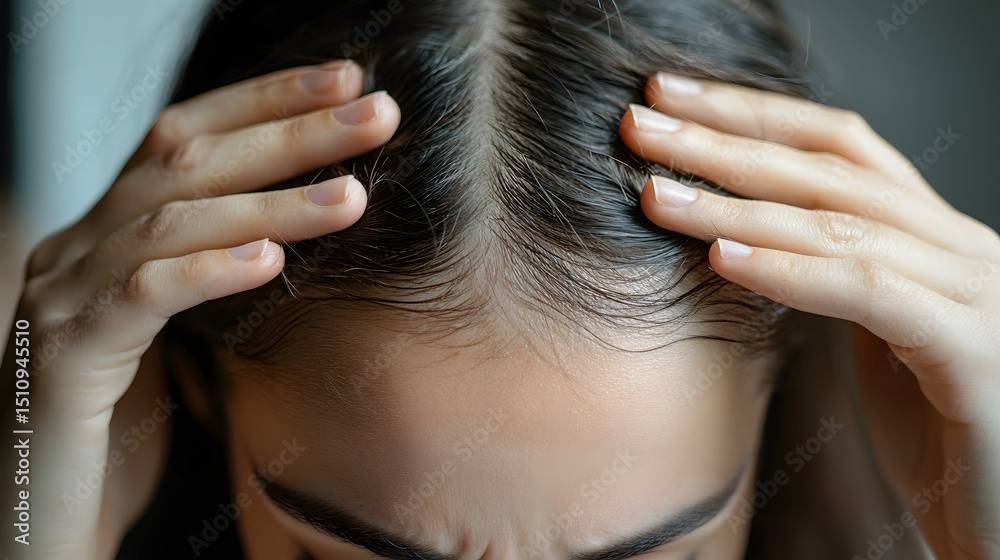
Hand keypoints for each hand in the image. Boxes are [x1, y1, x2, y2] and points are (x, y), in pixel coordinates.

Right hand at [1, 60, 399, 558]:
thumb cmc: (125, 426)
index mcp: (107, 234)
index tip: (347, 83)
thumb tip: (310, 233)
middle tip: (375, 112)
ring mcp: (60, 298)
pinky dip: (207, 269)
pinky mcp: (63, 359)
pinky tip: (269, 260)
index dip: (265, 100)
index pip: (186, 137)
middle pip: (186, 159)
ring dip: (270, 201)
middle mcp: (76, 247)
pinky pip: (139, 297)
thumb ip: (218, 274)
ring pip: (170, 220)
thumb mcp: (178, 332)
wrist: (42, 512)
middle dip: (287, 130)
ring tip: (352, 195)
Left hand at [620, 73, 999, 558]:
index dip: (752, 115)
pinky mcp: (976, 353)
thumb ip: (834, 284)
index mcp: (934, 240)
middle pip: (829, 170)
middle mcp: (962, 250)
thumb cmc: (940, 434)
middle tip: (637, 124)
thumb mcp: (881, 341)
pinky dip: (792, 271)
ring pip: (841, 223)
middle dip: (726, 142)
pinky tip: (724, 257)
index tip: (669, 98)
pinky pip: (872, 293)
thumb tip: (742, 243)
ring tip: (654, 193)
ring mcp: (978, 295)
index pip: (837, 149)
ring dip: (736, 205)